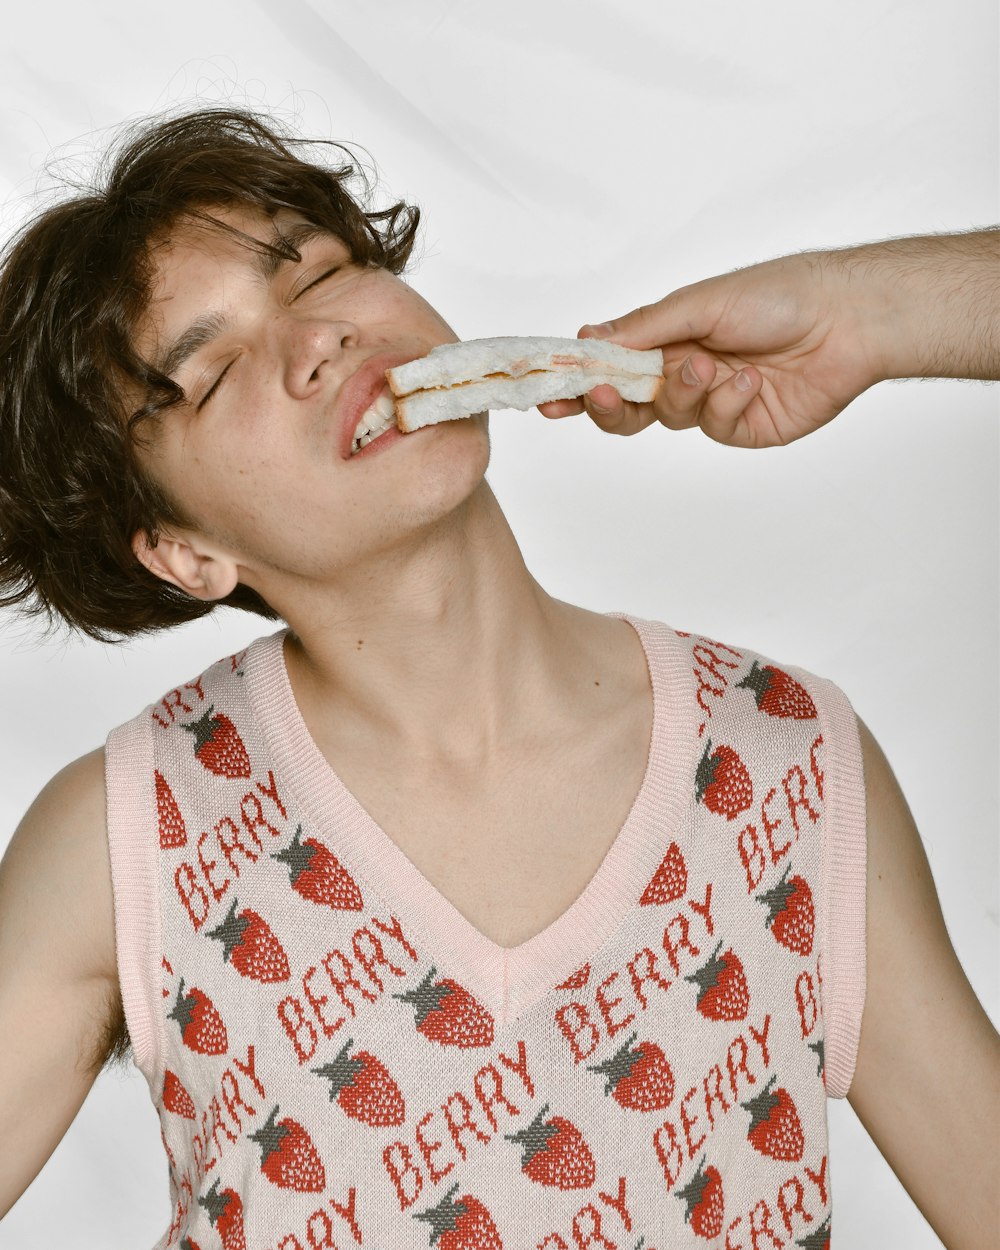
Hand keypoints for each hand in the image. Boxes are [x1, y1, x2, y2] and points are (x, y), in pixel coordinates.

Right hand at [540, 231, 998, 447]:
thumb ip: (643, 328)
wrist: (846, 320)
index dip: (578, 381)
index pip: (610, 364)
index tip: (547, 394)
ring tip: (709, 366)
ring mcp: (711, 402)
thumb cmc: (777, 296)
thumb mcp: (699, 303)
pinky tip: (751, 381)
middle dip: (606, 403)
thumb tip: (587, 336)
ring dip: (682, 391)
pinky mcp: (741, 427)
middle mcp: (683, 372)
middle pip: (626, 404)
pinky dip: (725, 402)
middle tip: (598, 393)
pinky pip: (712, 426)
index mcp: (668, 337)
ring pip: (667, 417)